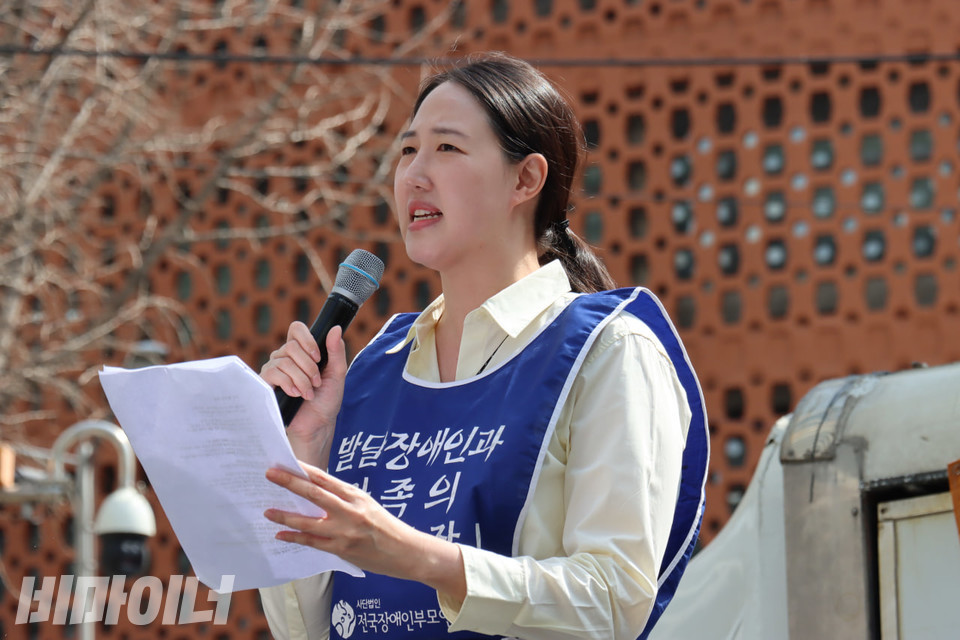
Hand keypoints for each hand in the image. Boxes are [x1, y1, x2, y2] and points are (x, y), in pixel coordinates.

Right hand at [260, 323, 346, 465]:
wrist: (317, 425)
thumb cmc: (327, 400)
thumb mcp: (337, 373)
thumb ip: (336, 351)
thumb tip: (335, 328)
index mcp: (302, 352)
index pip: (296, 329)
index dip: (306, 339)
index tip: (318, 357)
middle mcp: (285, 357)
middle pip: (291, 346)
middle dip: (308, 366)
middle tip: (316, 382)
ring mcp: (274, 369)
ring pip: (284, 361)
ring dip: (301, 379)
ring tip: (308, 393)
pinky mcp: (266, 384)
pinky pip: (273, 373)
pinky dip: (289, 383)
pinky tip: (296, 394)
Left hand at [264, 462, 465, 600]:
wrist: (406, 551)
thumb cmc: (385, 527)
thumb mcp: (367, 505)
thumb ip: (344, 500)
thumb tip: (315, 493)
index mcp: (356, 495)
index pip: (325, 478)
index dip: (304, 469)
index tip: (286, 461)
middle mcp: (350, 510)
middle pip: (314, 493)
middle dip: (290, 482)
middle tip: (270, 474)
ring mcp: (345, 531)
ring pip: (308, 520)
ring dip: (285, 515)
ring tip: (268, 510)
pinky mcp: (342, 549)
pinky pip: (312, 542)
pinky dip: (295, 537)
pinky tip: (281, 534)